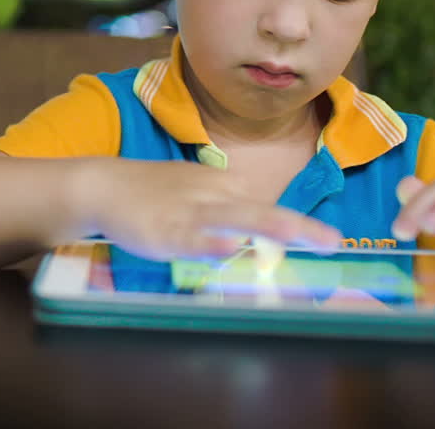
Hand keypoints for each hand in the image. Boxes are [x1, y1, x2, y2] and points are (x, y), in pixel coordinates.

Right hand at [78, 159, 341, 260]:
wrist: (102, 185)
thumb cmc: (149, 192)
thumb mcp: (192, 192)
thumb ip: (221, 211)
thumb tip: (246, 235)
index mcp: (219, 186)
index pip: (263, 204)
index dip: (293, 225)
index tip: (324, 241)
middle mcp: (211, 196)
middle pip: (260, 210)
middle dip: (297, 226)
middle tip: (332, 242)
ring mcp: (188, 213)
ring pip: (234, 218)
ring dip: (268, 226)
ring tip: (299, 237)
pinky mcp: (164, 231)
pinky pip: (192, 238)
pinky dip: (210, 243)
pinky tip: (230, 249)